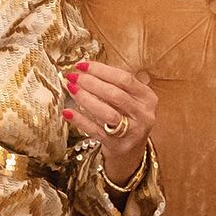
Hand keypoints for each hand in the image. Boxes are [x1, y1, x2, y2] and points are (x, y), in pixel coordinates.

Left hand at [62, 59, 155, 185]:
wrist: (131, 151)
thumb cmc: (126, 118)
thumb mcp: (128, 99)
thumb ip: (112, 84)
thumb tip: (83, 70)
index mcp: (147, 97)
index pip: (124, 79)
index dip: (101, 70)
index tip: (81, 65)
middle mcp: (143, 114)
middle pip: (115, 94)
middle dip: (91, 83)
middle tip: (72, 76)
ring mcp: (132, 131)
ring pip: (107, 113)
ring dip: (85, 99)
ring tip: (70, 88)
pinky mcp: (118, 145)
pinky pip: (96, 130)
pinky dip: (80, 120)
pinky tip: (67, 112)